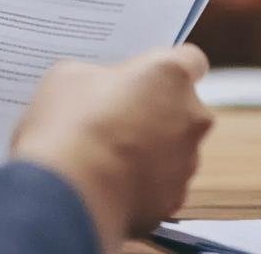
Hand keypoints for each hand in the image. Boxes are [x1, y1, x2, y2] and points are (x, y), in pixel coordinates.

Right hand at [11, 45, 213, 251]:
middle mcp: (191, 116)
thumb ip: (98, 77)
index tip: (144, 75)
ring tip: (105, 154)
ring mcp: (187, 162)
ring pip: (173, 148)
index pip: (190, 59)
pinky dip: (141, 183)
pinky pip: (161, 184)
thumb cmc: (70, 125)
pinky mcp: (174, 201)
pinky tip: (109, 182)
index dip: (165, 67)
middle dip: (155, 110)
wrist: (68, 194)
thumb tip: (98, 89)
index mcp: (171, 74)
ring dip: (149, 149)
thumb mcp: (69, 76)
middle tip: (114, 115)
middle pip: (182, 107)